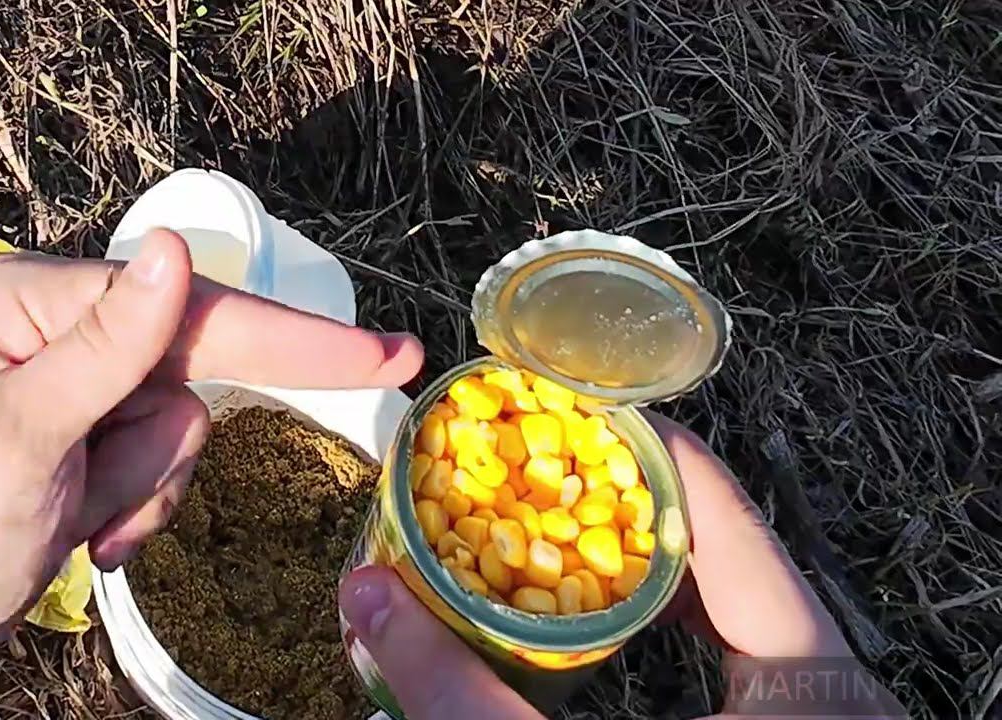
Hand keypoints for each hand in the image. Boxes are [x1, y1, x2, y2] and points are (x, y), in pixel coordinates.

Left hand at [0, 229, 422, 675]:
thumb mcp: (21, 434)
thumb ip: (107, 346)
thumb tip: (177, 251)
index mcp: (44, 304)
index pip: (194, 313)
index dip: (292, 336)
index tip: (381, 353)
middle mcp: (74, 331)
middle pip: (198, 366)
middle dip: (179, 440)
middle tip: (330, 405)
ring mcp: (92, 389)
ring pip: (185, 427)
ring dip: (147, 488)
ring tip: (80, 519)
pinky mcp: (104, 440)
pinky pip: (166, 466)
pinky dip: (139, 508)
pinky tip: (84, 534)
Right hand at [339, 414, 901, 718]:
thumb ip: (460, 693)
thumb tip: (365, 595)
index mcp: (813, 687)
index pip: (732, 527)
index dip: (654, 456)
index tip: (578, 408)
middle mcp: (828, 696)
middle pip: (730, 564)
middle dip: (631, 512)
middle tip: (549, 467)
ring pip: (727, 617)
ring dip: (641, 576)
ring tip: (562, 533)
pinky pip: (726, 663)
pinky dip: (659, 635)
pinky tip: (598, 633)